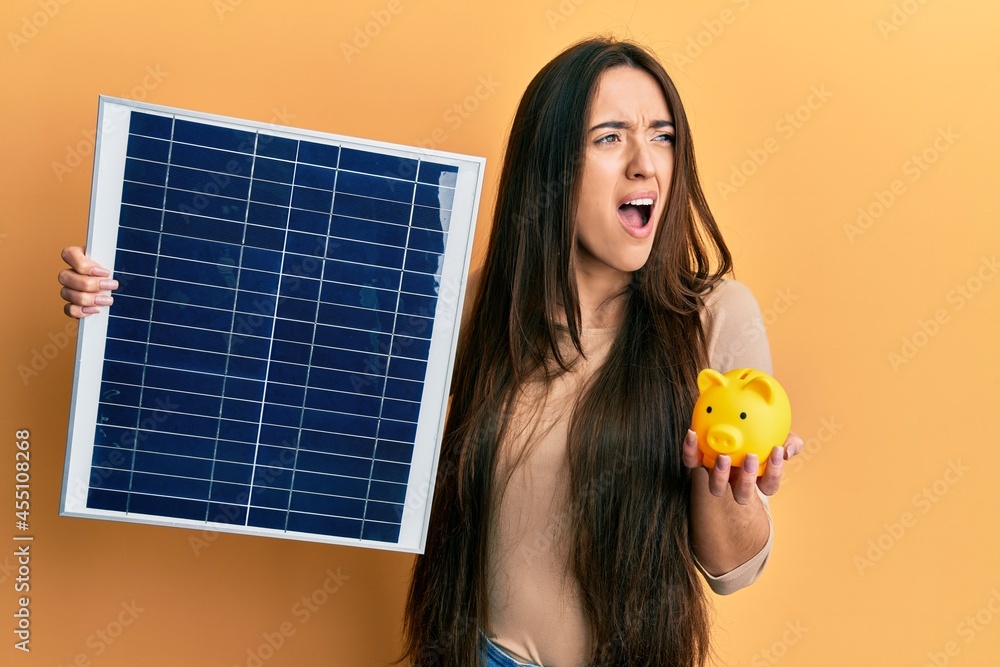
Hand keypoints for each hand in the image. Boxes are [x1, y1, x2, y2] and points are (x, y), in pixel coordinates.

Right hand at [58, 246, 117, 317]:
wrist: (115, 285)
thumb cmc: (113, 270)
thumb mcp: (112, 262)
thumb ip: (108, 262)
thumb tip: (110, 272)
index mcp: (76, 256)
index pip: (68, 254)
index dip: (85, 265)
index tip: (105, 272)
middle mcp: (69, 272)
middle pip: (65, 276)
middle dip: (89, 284)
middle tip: (110, 286)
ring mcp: (68, 289)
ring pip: (66, 293)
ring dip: (88, 298)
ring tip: (107, 300)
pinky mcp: (72, 304)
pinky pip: (68, 309)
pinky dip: (81, 311)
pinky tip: (96, 309)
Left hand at [682, 430, 802, 503]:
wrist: (736, 414)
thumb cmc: (761, 430)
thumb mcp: (781, 434)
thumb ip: (790, 441)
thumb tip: (787, 452)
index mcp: (758, 477)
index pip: (769, 486)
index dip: (774, 473)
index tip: (776, 451)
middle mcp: (737, 480)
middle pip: (742, 496)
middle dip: (747, 481)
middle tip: (751, 458)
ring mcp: (717, 473)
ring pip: (716, 488)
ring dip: (719, 475)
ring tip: (723, 456)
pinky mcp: (698, 461)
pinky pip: (691, 460)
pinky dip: (690, 449)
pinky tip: (693, 433)